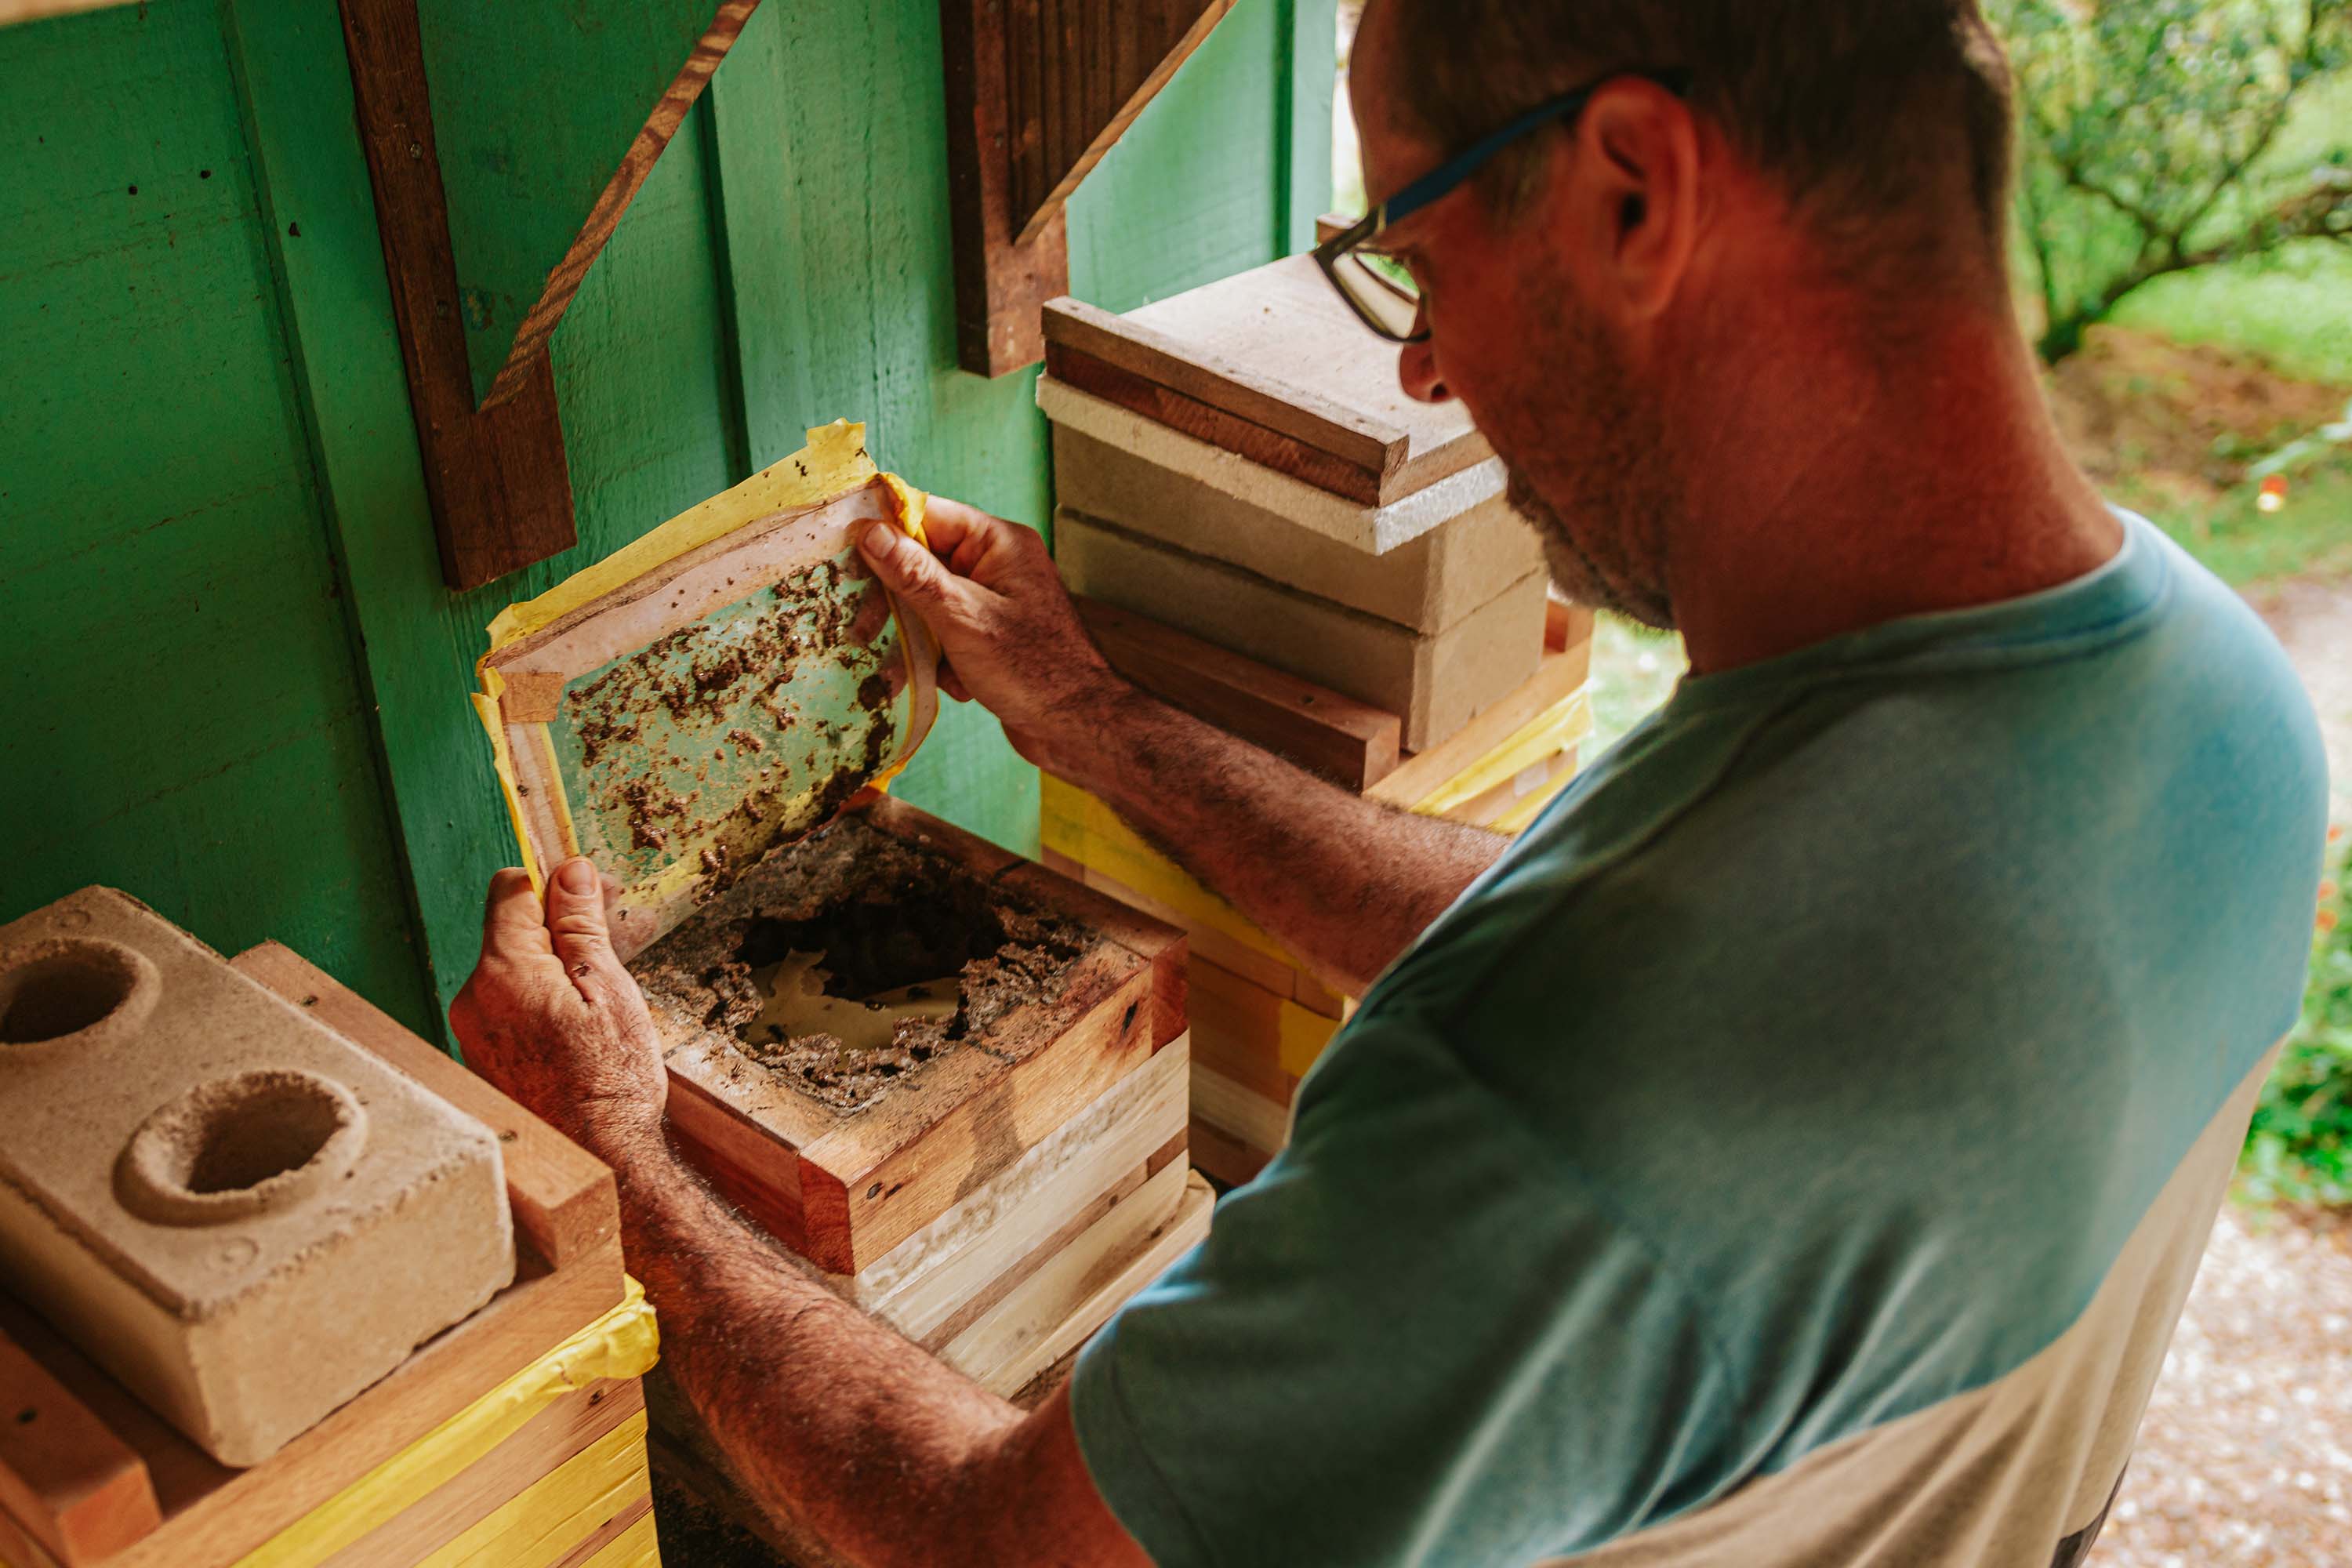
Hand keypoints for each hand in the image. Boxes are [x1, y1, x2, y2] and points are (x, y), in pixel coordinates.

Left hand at [450, 856, 667, 1161]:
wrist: (596, 1159)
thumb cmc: (610, 1080)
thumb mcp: (608, 988)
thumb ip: (580, 925)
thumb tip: (571, 871)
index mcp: (502, 973)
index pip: (509, 889)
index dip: (554, 882)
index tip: (592, 894)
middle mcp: (474, 999)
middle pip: (512, 931)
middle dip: (562, 927)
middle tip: (617, 939)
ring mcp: (474, 1032)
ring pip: (514, 970)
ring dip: (557, 966)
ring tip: (606, 990)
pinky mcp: (483, 1057)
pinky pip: (510, 1007)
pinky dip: (544, 1001)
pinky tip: (582, 1025)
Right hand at [858, 496, 1129, 773]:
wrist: (1079, 728)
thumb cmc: (1033, 670)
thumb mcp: (963, 618)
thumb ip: (915, 575)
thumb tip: (870, 532)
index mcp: (998, 543)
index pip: (928, 515)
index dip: (884, 530)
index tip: (842, 546)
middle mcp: (997, 565)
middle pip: (922, 561)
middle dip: (894, 596)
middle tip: (862, 625)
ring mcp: (993, 601)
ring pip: (929, 603)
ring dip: (916, 635)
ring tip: (908, 663)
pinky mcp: (989, 636)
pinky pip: (945, 633)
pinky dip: (939, 658)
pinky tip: (950, 683)